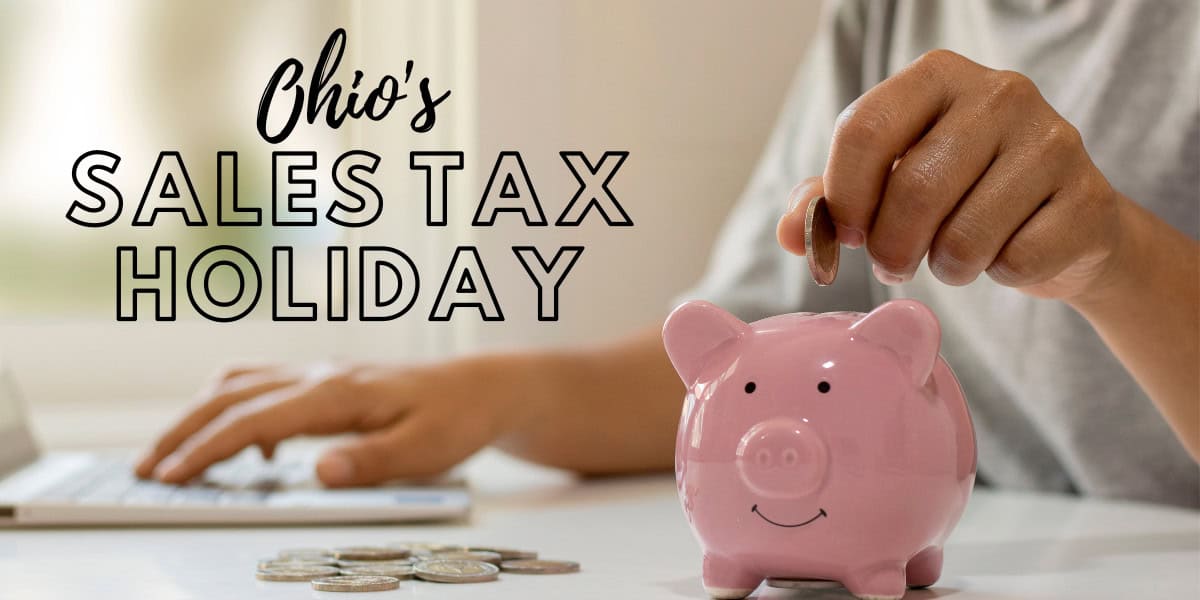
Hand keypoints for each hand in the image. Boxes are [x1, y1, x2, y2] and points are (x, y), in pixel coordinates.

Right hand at [135, 357, 529, 486]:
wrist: (485, 386)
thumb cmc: (457, 417)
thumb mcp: (425, 449)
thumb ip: (370, 461)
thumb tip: (317, 471)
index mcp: (337, 392)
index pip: (255, 420)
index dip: (208, 449)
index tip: (171, 476)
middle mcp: (321, 375)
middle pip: (232, 395)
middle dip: (183, 431)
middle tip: (147, 469)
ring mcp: (322, 374)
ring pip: (242, 384)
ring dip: (202, 415)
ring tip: (175, 454)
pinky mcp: (329, 382)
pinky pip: (266, 386)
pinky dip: (239, 410)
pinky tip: (253, 449)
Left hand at [778, 49, 1123, 301]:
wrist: (1063, 222)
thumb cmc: (960, 195)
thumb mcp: (889, 184)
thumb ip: (832, 202)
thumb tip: (792, 233)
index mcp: (937, 77)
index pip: (863, 130)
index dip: (844, 196)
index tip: (848, 234)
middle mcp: (1000, 93)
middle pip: (913, 189)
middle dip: (890, 247)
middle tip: (892, 263)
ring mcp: (1053, 141)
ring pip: (964, 236)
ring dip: (945, 267)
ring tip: (952, 257)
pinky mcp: (1088, 197)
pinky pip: (1015, 260)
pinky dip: (998, 273)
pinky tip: (1007, 251)